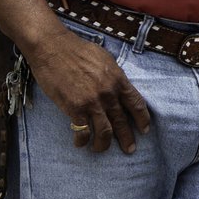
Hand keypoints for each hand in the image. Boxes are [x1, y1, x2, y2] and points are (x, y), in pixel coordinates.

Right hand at [26, 23, 152, 153]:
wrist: (53, 48)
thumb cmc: (77, 50)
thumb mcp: (105, 59)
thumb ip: (114, 76)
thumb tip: (120, 88)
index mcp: (118, 80)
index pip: (136, 104)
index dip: (142, 119)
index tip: (144, 130)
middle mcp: (108, 93)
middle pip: (122, 121)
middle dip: (127, 138)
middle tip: (130, 149)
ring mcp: (92, 102)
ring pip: (105, 132)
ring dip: (104, 145)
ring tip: (101, 149)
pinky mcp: (75, 108)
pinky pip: (82, 132)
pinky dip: (82, 141)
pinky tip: (80, 143)